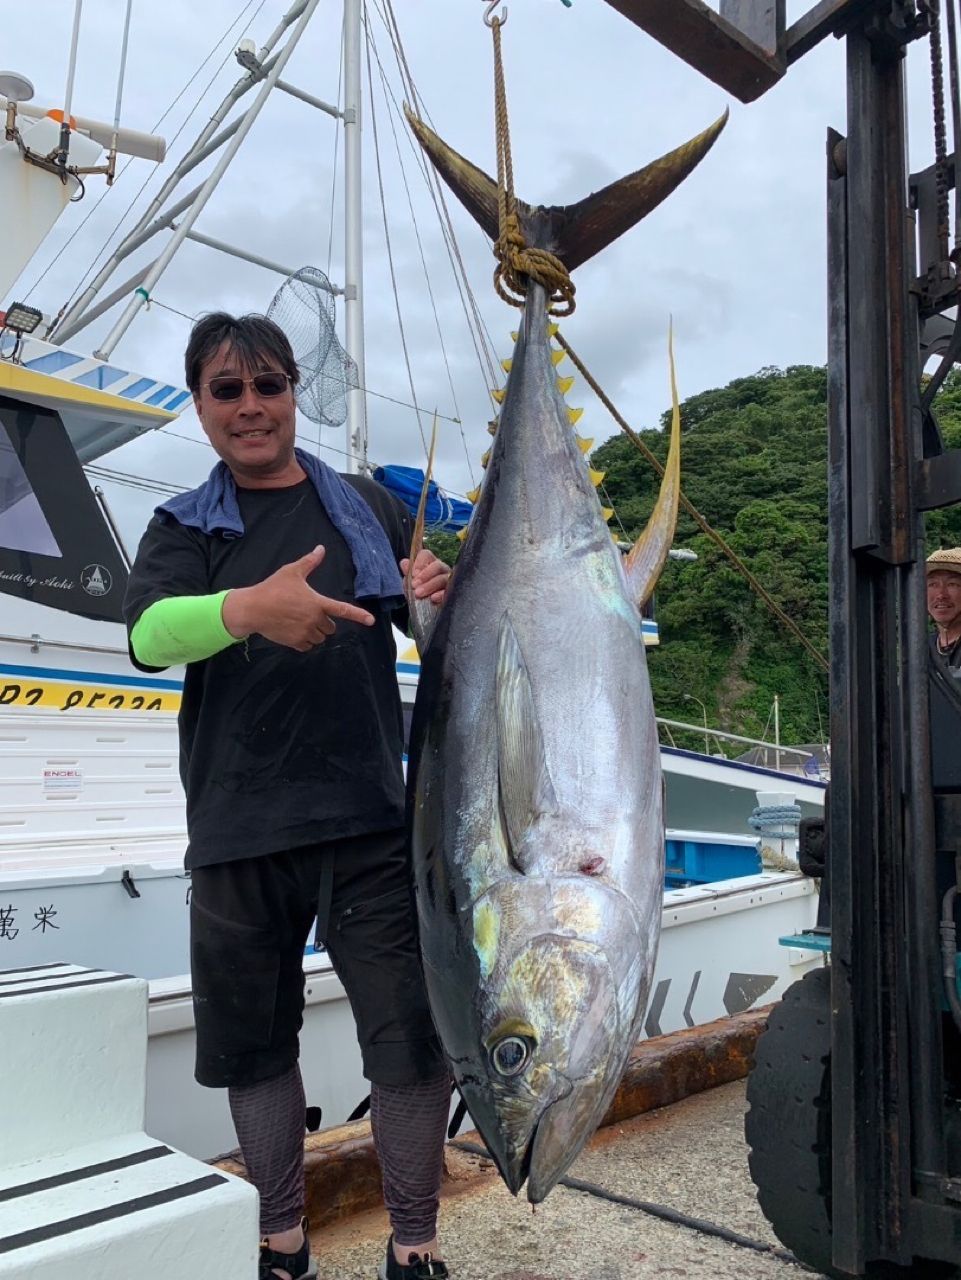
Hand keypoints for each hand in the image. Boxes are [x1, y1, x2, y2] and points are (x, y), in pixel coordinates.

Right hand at [222, 545, 374, 651]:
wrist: (253, 608)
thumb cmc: (272, 588)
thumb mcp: (291, 572)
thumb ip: (309, 562)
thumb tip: (321, 548)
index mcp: (317, 603)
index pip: (342, 609)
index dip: (358, 615)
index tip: (371, 621)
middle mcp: (314, 619)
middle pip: (330, 627)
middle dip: (324, 623)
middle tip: (308, 614)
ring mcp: (305, 632)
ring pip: (320, 638)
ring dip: (314, 632)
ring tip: (299, 622)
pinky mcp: (295, 642)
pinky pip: (307, 646)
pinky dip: (304, 641)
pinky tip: (293, 632)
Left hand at [401, 549, 449, 605]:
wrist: (425, 613)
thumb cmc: (419, 594)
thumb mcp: (410, 585)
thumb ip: (408, 574)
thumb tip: (404, 563)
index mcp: (429, 564)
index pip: (426, 555)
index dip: (419, 562)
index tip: (413, 574)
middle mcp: (441, 570)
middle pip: (437, 566)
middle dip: (425, 575)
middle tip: (414, 585)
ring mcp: (449, 581)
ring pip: (442, 578)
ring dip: (429, 585)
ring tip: (418, 593)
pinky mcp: (453, 594)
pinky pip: (449, 592)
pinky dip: (440, 594)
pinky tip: (433, 598)